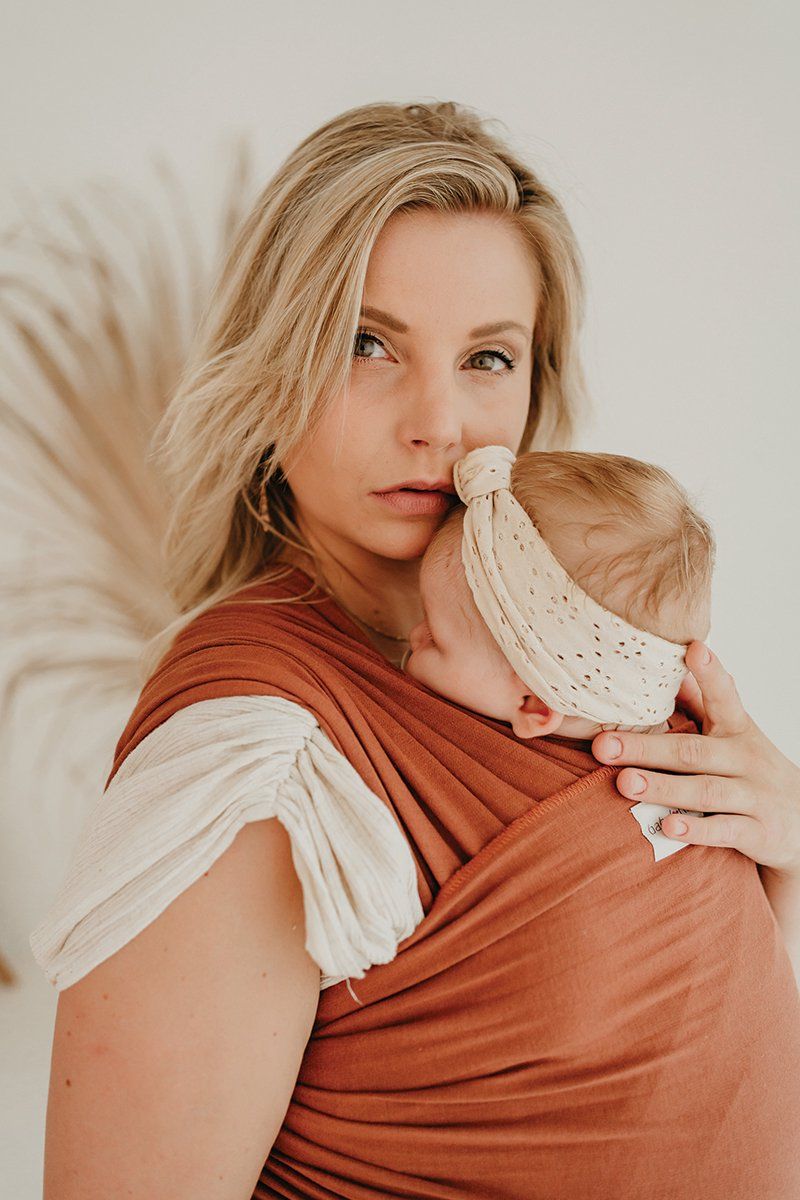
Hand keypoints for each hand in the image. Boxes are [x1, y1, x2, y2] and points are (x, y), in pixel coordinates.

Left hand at [591, 641, 799, 877]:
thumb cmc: (751, 770)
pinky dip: (697, 831)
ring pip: (705, 792)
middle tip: (604, 745)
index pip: (724, 697)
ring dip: (663, 788)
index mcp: (738, 730)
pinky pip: (725, 831)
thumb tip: (672, 666)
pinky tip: (668, 827)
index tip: (694, 649)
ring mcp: (755, 796)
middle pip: (693, 752)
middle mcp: (747, 759)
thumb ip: (702, 703)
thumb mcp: (734, 734)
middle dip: (647, 749)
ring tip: (625, 783)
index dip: (710, 674)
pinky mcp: (759, 833)